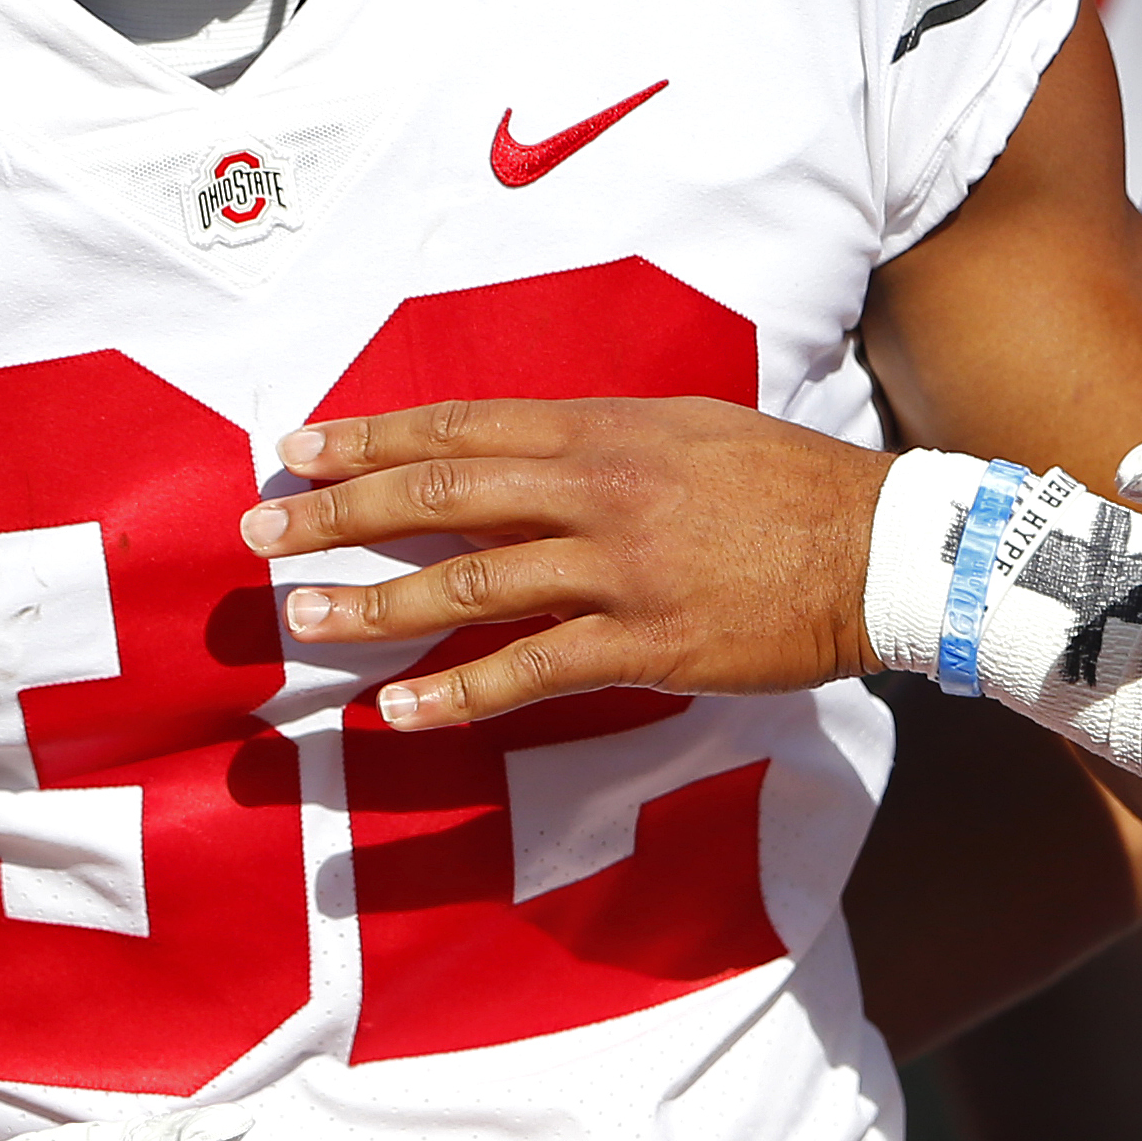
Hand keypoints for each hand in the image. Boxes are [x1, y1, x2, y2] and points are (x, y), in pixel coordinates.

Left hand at [245, 396, 885, 728]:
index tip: (296, 449)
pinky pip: (530, 673)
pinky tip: (397, 713)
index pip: (458, 427)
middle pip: (441, 495)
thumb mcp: (683, 428)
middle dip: (340, 513)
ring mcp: (617, 569)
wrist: (880, 548)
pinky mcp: (645, 644)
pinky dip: (456, 696)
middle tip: (260, 532)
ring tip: (302, 619)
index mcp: (601, 428)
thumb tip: (515, 456)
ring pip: (470, 586)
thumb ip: (595, 442)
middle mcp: (595, 489)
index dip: (368, 438)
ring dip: (375, 604)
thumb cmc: (784, 485)